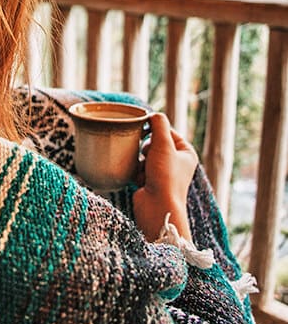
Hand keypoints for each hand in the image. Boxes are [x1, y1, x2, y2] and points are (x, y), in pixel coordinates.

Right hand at [132, 113, 197, 241]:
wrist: (157, 208)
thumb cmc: (165, 177)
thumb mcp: (163, 144)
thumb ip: (159, 124)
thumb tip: (153, 115)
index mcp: (186, 153)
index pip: (167, 131)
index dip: (155, 131)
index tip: (144, 131)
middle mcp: (177, 163)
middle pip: (154, 143)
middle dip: (146, 148)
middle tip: (146, 154)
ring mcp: (164, 174)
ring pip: (145, 156)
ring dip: (140, 161)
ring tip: (143, 170)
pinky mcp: (151, 183)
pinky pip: (139, 169)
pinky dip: (136, 172)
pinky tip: (139, 180)